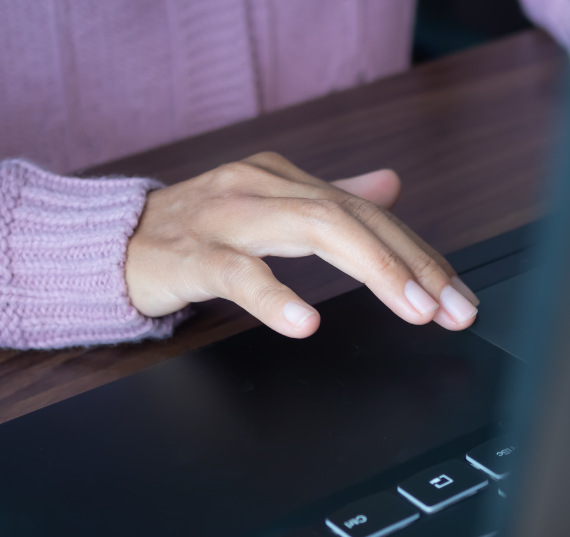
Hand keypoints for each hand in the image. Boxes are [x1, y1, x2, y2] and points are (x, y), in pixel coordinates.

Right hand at [124, 152, 479, 337]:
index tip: (458, 294)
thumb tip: (392, 186)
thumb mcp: (271, 209)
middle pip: (353, 218)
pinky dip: (275, 297)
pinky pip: (238, 274)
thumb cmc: (196, 231)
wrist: (112, 243)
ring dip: (371, 270)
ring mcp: (227, 217)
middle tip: (452, 309)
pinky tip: (305, 323)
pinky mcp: (191, 254)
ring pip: (311, 230)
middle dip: (412, 265)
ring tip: (413, 308)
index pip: (370, 214)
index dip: (419, 254)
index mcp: (287, 180)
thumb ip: (331, 201)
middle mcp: (264, 187)